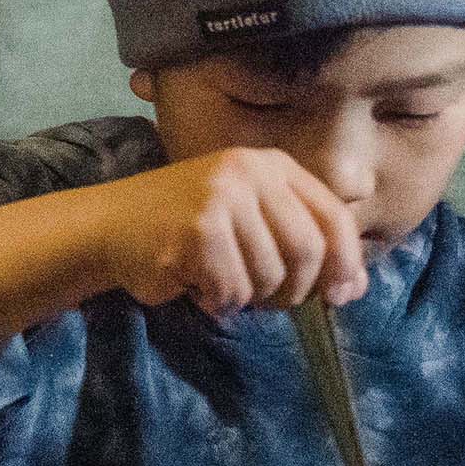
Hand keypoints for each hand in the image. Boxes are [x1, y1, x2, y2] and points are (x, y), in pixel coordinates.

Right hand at [99, 148, 368, 317]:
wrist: (109, 226)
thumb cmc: (187, 227)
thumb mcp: (254, 223)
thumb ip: (305, 247)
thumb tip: (355, 288)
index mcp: (270, 164)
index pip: (334, 217)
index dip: (345, 264)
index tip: (336, 297)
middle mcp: (248, 171)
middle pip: (308, 252)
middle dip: (291, 291)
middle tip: (261, 297)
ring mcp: (221, 197)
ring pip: (271, 278)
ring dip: (247, 298)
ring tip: (217, 281)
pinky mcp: (197, 230)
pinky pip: (233, 291)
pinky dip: (217, 302)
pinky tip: (194, 283)